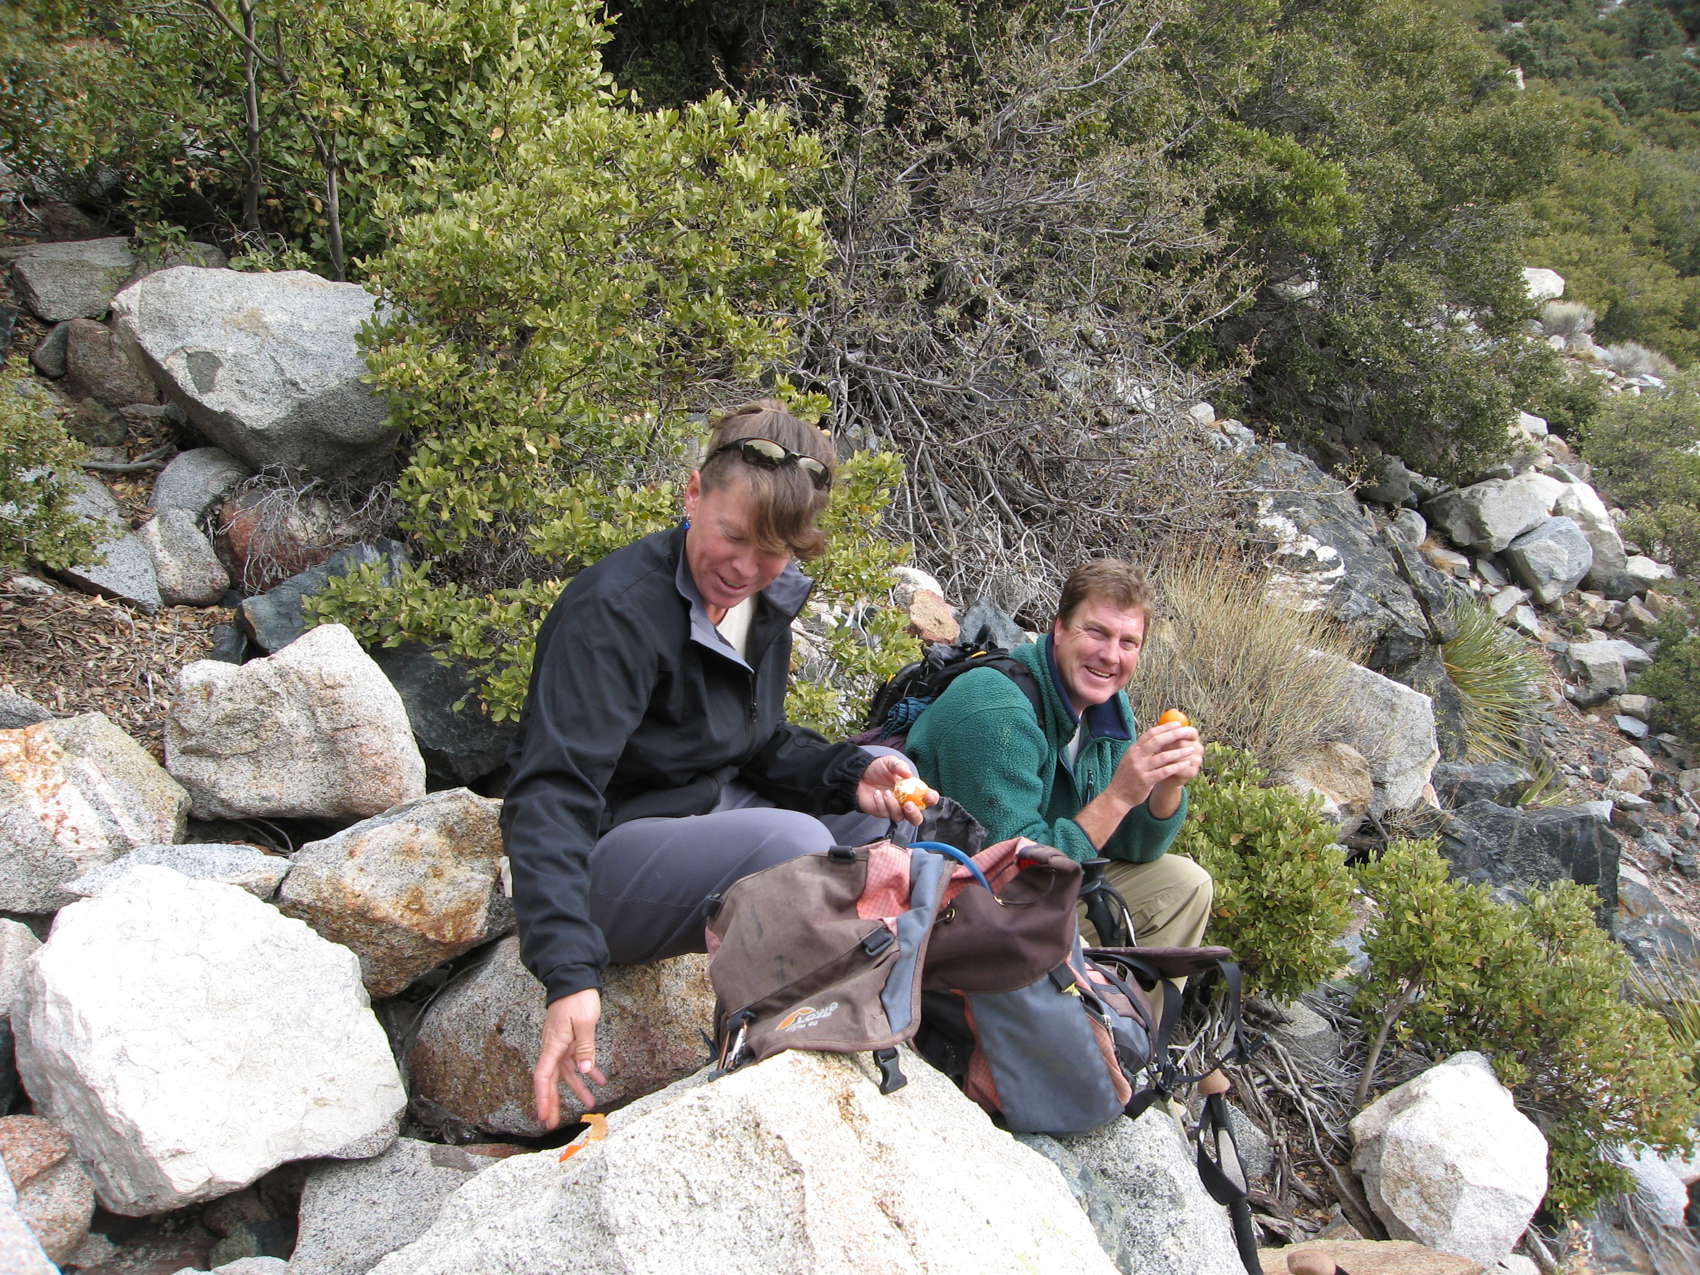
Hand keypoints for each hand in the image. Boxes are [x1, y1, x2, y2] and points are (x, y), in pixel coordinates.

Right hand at [533, 987, 606, 1128]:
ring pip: (566, 1073)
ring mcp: (561, 1044)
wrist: (574, 978)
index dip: (542, 1098)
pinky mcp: (569, 1039)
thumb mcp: (585, 1023)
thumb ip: (585, 1047)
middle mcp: (553, 1047)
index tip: (543, 1116)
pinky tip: (600, 1079)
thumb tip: (584, 1071)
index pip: (543, 1077)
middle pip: (550, 1080)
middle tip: (553, 1124)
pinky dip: (587, 1070)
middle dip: (553, 1102)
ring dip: (577, 1088)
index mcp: (554, 1045)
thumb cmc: (578, 999)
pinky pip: (576, 1060)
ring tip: (591, 1104)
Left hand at [856, 754, 936, 826]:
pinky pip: (885, 813)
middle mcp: (906, 802)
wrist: (860, 775)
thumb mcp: (889, 762)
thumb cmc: (878, 769)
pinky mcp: (882, 812)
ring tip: (886, 792)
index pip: (928, 798)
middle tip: (908, 805)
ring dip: (894, 806)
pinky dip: (881, 803)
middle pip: (917, 818)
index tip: (928, 795)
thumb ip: (899, 765)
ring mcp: (894, 809)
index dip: (932, 799)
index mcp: (914, 790)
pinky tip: (876, 794)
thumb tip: (908, 774)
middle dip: (915, 814)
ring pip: (900, 817)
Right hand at [1108, 720, 1203, 814]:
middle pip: (1157, 741)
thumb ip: (1143, 750)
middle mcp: (1136, 756)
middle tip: (1188, 732)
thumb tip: (1160, 738)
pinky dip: (1177, 766)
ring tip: (1191, 749)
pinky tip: (1186, 764)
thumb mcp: (1131, 759)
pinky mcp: (1146, 780)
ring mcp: (1140, 768)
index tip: (1178, 724)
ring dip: (1179, 752)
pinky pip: (1165, 771)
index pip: (1150, 733)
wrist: (1117, 796)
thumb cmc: (1127, 777)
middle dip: (1174, 735)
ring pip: (1163, 756)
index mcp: (1133, 749)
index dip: (1165, 727)